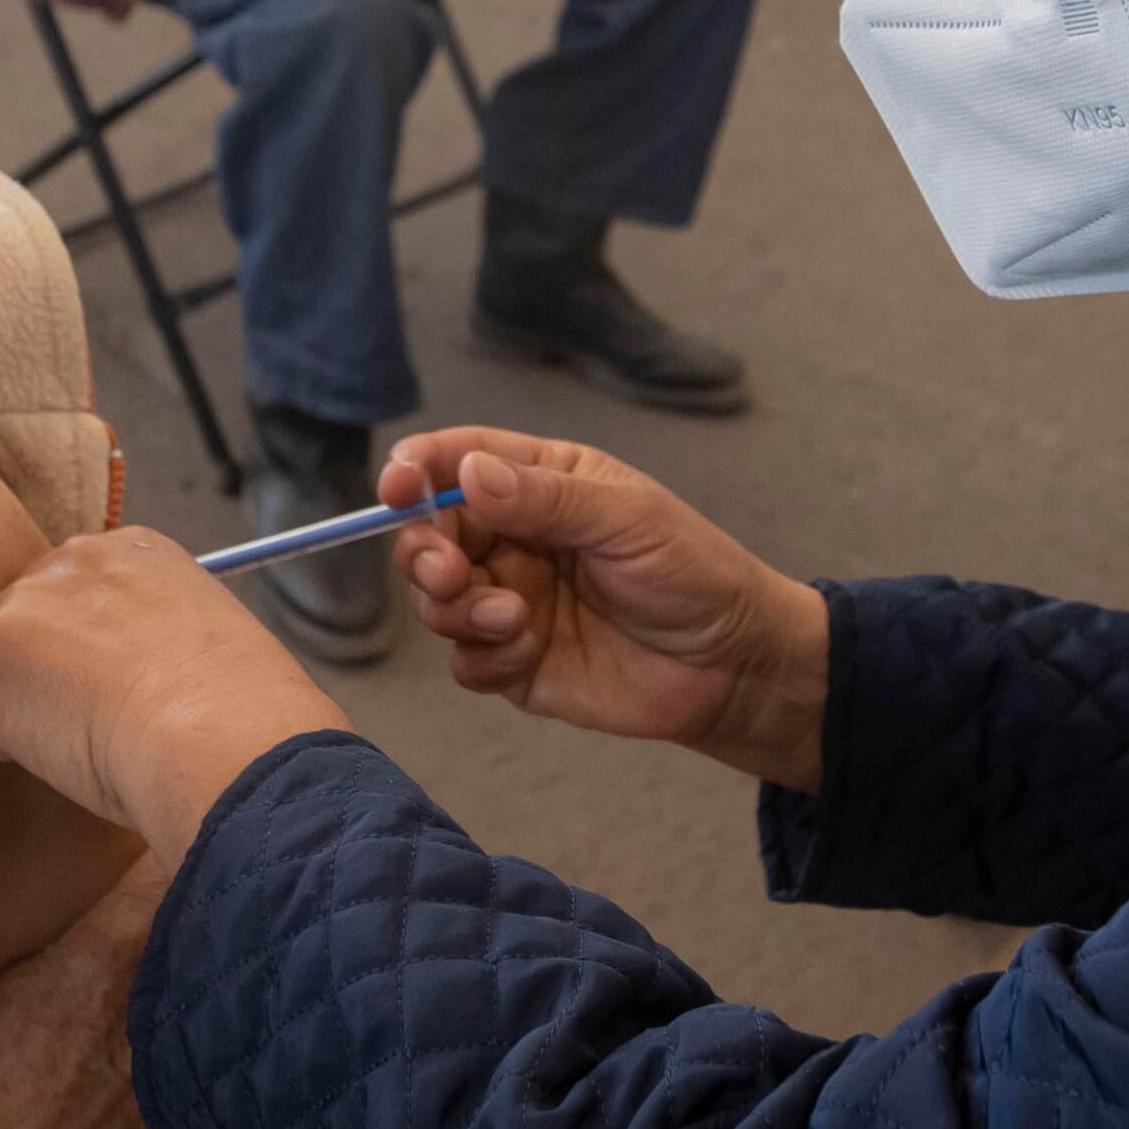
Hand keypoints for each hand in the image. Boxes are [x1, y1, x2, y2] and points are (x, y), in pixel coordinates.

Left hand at [0, 527, 356, 859]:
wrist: (221, 736)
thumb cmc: (236, 715)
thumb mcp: (206, 645)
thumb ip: (155, 637)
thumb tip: (138, 678)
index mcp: (138, 550)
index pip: (78, 595)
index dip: (87, 652)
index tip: (118, 692)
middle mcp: (76, 555)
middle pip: (27, 620)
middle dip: (45, 672)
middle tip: (98, 723)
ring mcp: (24, 599)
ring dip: (20, 706)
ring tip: (83, 740)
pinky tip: (54, 752)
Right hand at [377, 430, 827, 786]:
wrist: (731, 666)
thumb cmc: (692, 572)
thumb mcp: (626, 519)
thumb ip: (544, 498)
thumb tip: (466, 473)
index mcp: (538, 481)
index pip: (455, 461)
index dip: (414, 470)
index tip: (396, 488)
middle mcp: (512, 538)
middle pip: (427, 535)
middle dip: (424, 554)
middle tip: (452, 575)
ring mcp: (508, 601)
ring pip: (434, 600)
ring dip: (456, 610)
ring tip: (514, 619)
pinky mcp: (513, 662)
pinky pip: (464, 661)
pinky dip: (484, 657)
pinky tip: (530, 652)